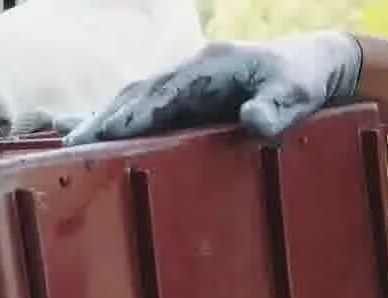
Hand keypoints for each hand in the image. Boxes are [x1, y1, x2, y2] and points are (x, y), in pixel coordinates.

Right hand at [65, 32, 362, 144]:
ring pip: (137, 97)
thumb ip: (276, 109)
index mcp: (212, 66)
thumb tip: (253, 122)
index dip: (134, 115)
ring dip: (106, 119)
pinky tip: (99, 136)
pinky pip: (148, 104)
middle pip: (138, 93)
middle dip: (104, 118)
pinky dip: (121, 119)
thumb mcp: (298, 96)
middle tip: (73, 146)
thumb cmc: (305, 81)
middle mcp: (192, 68)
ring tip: (73, 146)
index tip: (106, 134)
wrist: (315, 62)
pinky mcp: (189, 92)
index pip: (163, 93)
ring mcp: (188, 79)